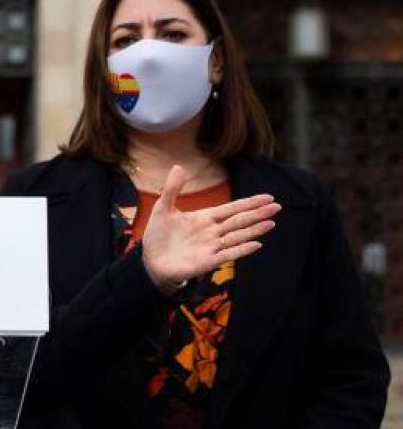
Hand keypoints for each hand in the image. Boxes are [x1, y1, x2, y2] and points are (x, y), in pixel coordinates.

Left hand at [141, 165, 279, 290]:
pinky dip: (242, 249)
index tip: (268, 197)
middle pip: (239, 221)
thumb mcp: (163, 209)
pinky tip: (256, 244)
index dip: (249, 203)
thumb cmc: (158, 235)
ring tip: (271, 223)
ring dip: (254, 230)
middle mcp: (212, 231)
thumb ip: (172, 189)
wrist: (150, 260)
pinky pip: (228, 254)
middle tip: (277, 207)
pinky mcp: (208, 261)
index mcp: (205, 218)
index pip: (231, 208)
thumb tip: (179, 166)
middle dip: (257, 213)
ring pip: (237, 236)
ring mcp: (212, 246)